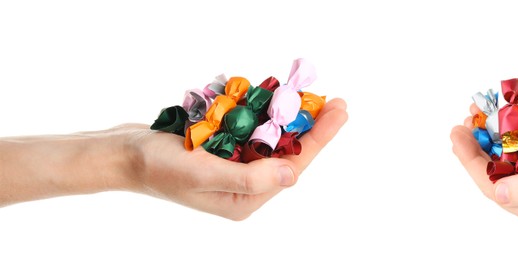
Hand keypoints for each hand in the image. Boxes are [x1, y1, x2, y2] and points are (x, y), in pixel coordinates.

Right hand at [123, 98, 347, 219]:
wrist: (121, 155)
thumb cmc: (157, 169)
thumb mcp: (203, 174)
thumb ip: (249, 176)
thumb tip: (292, 174)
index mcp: (245, 199)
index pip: (291, 166)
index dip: (318, 138)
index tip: (338, 112)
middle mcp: (244, 184)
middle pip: (287, 151)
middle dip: (310, 125)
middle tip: (335, 100)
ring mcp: (233, 166)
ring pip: (271, 138)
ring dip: (288, 115)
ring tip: (308, 94)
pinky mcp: (222, 149)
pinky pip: (250, 129)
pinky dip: (261, 112)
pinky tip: (272, 96)